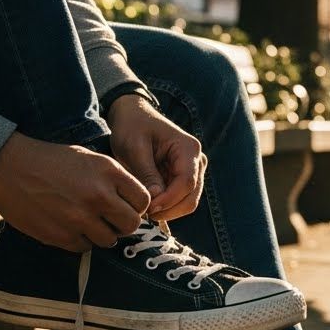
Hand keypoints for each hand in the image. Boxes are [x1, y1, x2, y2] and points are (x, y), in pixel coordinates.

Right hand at [0, 132, 148, 251]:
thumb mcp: (90, 158)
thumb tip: (134, 202)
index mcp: (108, 172)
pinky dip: (81, 240)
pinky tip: (71, 226)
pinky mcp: (60, 235)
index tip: (128, 206)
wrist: (10, 168)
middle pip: (131, 225)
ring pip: (109, 240)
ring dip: (103, 234)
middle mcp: (98, 196)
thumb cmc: (52, 161)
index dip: (137, 205)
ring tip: (89, 222)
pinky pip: (84, 247)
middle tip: (112, 220)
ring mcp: (79, 218)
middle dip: (124, 224)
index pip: (143, 200)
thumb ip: (114, 179)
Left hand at [108, 94, 206, 221]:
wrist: (133, 116)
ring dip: (168, 210)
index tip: (147, 208)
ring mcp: (192, 170)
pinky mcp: (183, 178)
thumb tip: (155, 199)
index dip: (169, 200)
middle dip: (169, 210)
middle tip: (144, 213)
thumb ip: (146, 173)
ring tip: (144, 209)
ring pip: (188, 202)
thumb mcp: (134, 147)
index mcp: (188, 148)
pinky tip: (148, 206)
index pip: (187, 182)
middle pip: (192, 196)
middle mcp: (197, 160)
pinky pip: (180, 200)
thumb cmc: (132, 127)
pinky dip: (166, 207)